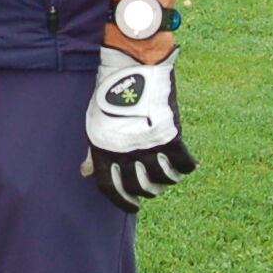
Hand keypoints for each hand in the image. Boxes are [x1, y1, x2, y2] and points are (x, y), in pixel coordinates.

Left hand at [80, 45, 195, 210]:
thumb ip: (94, 152)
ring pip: (163, 179)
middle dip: (148, 191)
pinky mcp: (170, 134)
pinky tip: (187, 165)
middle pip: (139, 186)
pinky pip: (183, 163)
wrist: (133, 64)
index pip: (110, 188)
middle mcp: (125, 152)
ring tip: (169, 175)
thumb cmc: (110, 92)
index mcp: (103, 149)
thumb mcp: (95, 123)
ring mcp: (148, 144)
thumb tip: (85, 172)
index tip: (134, 208)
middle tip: (154, 187)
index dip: (123, 202)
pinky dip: (186, 167)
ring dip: (167, 180)